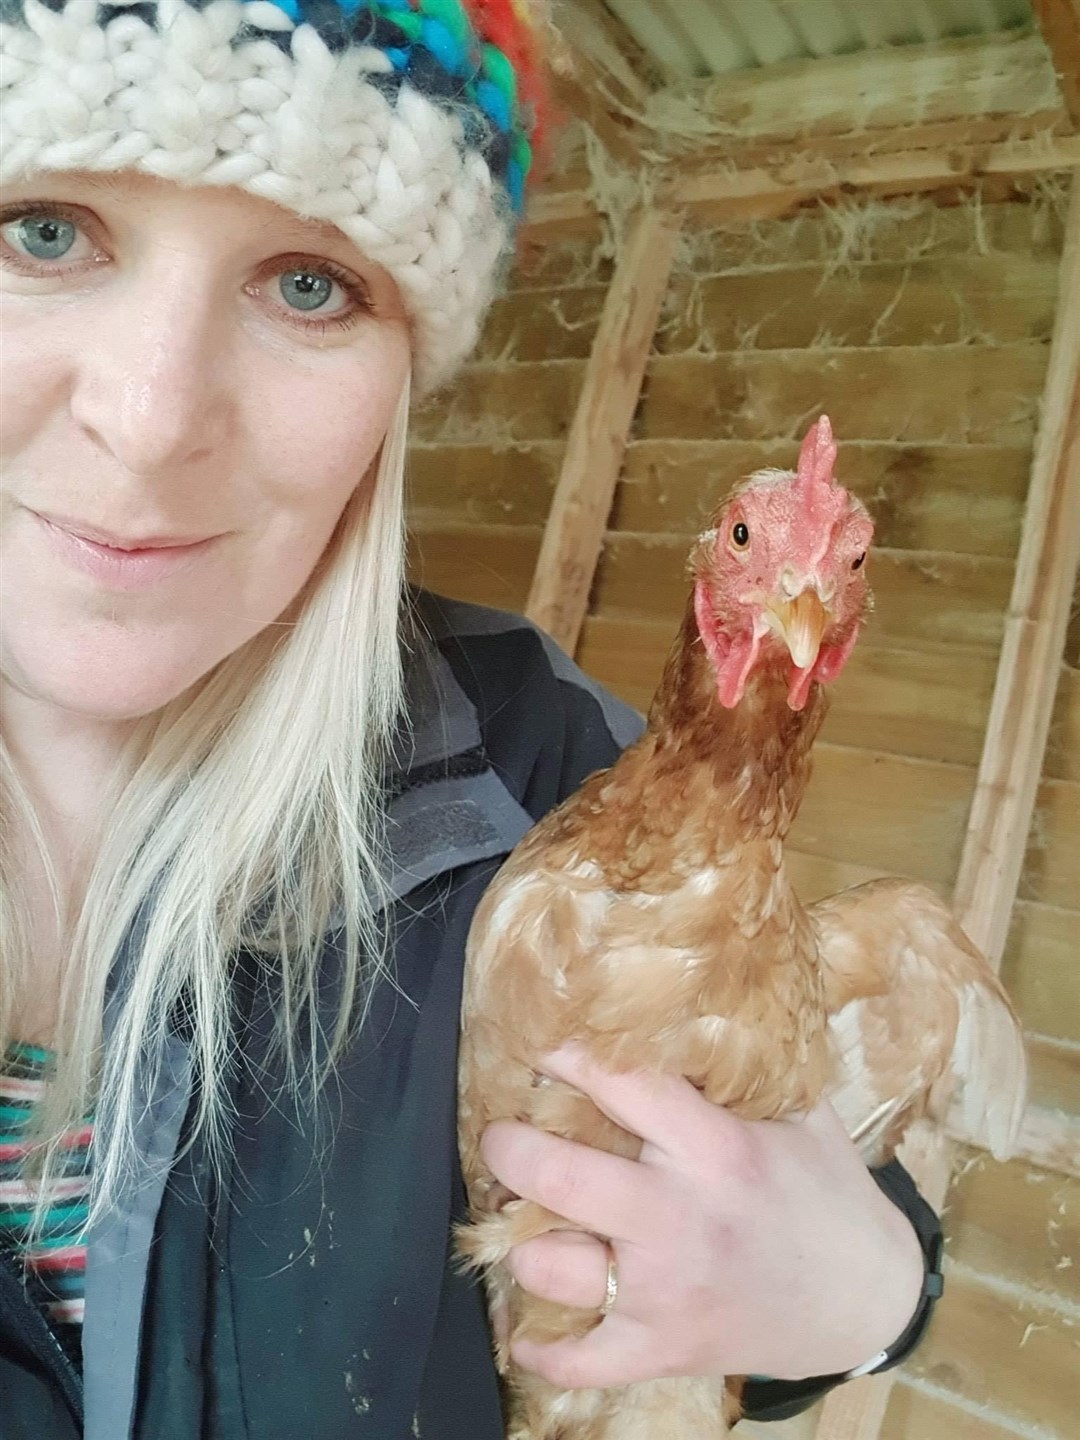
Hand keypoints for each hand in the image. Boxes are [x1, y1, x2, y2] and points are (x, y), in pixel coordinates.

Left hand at [479, 1045, 924, 1389]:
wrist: (869, 1299)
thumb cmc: (827, 1191)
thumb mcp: (800, 1112)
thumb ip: (743, 1067)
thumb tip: (687, 1002)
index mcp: (714, 1148)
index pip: (619, 1084)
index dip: (564, 1056)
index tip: (533, 1040)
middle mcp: (679, 1217)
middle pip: (559, 1176)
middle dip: (511, 1148)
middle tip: (502, 1133)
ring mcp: (665, 1291)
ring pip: (552, 1267)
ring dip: (521, 1242)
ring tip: (516, 1217)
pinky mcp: (663, 1349)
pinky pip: (583, 1362)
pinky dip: (545, 1351)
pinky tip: (524, 1332)